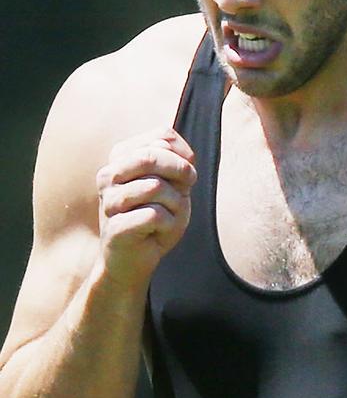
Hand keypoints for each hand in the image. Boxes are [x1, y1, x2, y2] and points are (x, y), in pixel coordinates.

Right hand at [96, 128, 196, 286]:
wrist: (133, 261)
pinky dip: (168, 225)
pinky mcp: (115, 227)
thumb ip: (176, 161)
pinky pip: (154, 215)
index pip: (162, 136)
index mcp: (121, 157)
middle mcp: (108, 175)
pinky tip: (158, 233)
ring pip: (155, 187)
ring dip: (175, 204)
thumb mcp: (171, 184)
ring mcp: (109, 201)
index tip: (186, 177)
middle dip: (181, 173)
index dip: (184, 156)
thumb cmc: (154, 218)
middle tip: (185, 192)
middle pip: (152, 155)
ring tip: (168, 217)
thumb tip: (183, 157)